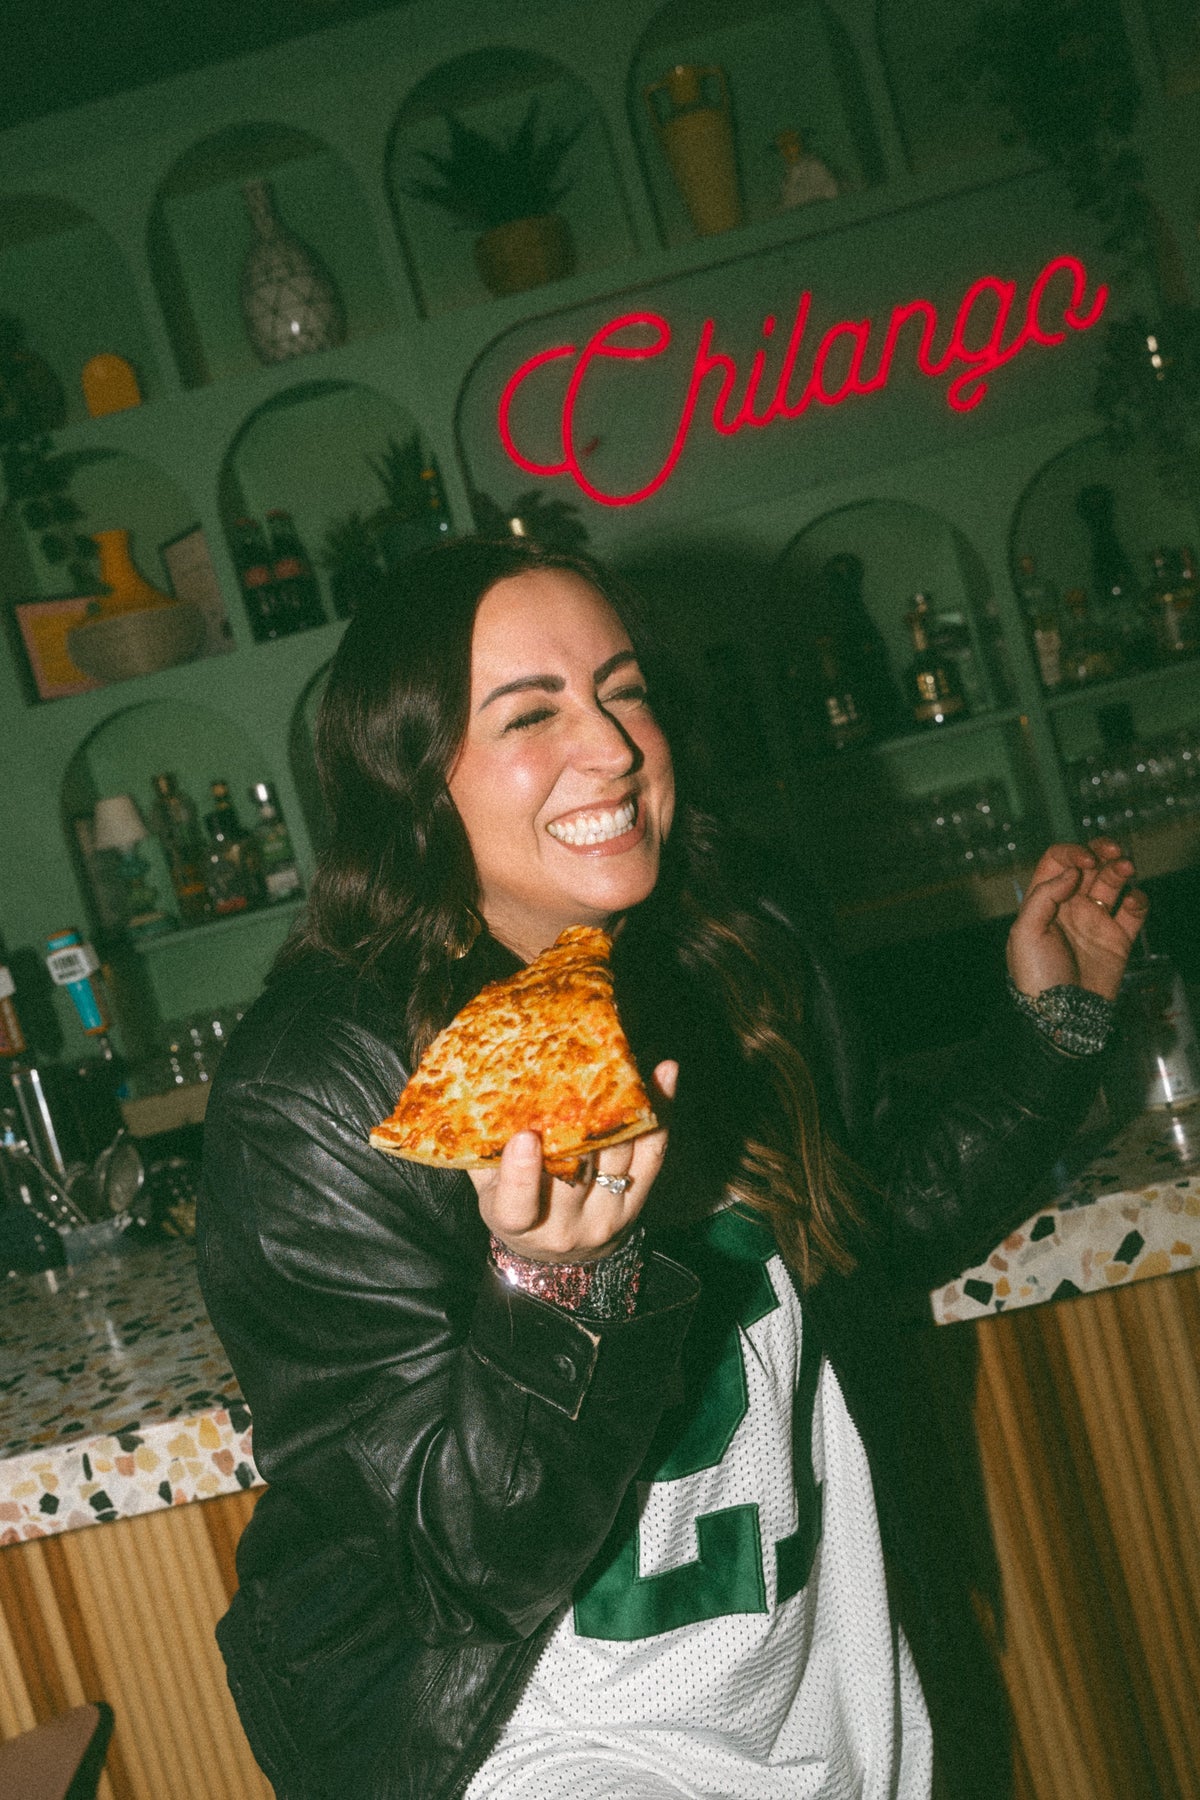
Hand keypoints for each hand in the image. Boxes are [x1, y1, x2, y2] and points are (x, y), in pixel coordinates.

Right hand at [470, 1061, 677, 1262]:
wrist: (559, 1256)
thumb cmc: (516, 1208)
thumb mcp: (489, 1190)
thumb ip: (483, 1149)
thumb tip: (474, 1088)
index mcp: (516, 1223)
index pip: (519, 1205)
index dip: (522, 1173)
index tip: (525, 1136)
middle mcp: (563, 1226)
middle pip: (574, 1172)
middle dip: (576, 1124)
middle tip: (578, 1071)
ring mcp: (605, 1216)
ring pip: (616, 1157)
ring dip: (619, 1108)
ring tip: (621, 1061)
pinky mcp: (636, 1203)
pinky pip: (653, 1155)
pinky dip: (660, 1113)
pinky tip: (663, 1074)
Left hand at [1006, 837, 1147, 1002]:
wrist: (1064, 1016)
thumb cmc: (1037, 977)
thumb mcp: (1024, 934)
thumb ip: (1043, 896)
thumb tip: (1071, 871)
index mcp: (1044, 902)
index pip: (1057, 862)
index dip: (1072, 853)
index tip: (1085, 861)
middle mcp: (1070, 907)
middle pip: (1088, 866)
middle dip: (1100, 851)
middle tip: (1111, 850)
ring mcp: (1096, 921)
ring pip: (1112, 882)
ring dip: (1121, 869)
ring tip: (1126, 868)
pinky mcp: (1119, 939)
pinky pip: (1133, 910)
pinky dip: (1138, 898)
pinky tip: (1134, 900)